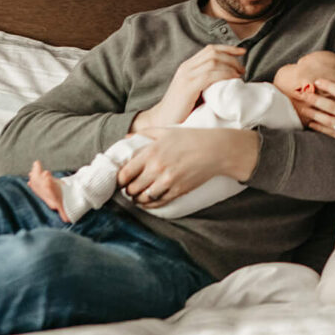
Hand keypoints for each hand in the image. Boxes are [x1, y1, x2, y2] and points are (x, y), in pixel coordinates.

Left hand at [116, 127, 258, 207]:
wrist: (215, 150)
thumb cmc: (190, 138)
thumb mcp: (166, 131)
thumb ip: (145, 134)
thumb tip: (126, 138)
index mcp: (151, 152)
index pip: (125, 173)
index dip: (119, 179)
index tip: (120, 180)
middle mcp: (157, 168)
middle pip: (132, 188)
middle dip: (128, 190)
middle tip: (128, 188)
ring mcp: (168, 181)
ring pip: (143, 198)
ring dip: (138, 198)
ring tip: (137, 196)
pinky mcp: (178, 191)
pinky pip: (158, 203)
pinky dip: (150, 204)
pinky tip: (148, 200)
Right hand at [134, 44, 244, 131]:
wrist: (162, 120)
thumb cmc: (182, 109)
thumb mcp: (194, 90)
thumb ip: (206, 81)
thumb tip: (229, 78)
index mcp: (187, 66)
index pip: (210, 49)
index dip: (228, 48)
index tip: (242, 52)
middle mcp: (186, 67)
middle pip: (213, 52)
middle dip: (232, 57)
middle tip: (243, 69)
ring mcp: (186, 76)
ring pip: (213, 61)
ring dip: (230, 66)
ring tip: (239, 76)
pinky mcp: (188, 87)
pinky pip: (210, 75)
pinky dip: (224, 75)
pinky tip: (232, 80)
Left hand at [304, 66, 334, 150]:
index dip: (329, 85)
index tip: (317, 80)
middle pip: (332, 106)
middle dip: (315, 100)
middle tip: (303, 94)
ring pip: (329, 121)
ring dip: (314, 114)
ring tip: (303, 109)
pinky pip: (331, 133)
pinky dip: (320, 128)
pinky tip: (311, 123)